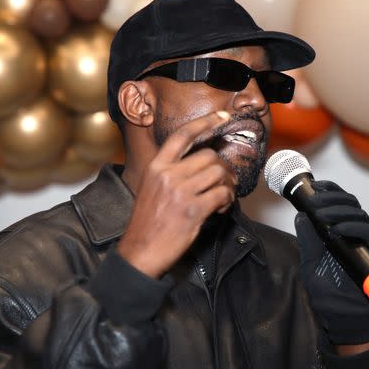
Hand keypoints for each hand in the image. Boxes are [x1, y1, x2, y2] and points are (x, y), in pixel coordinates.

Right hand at [118, 111, 236, 278]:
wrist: (140, 251)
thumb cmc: (147, 223)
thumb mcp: (151, 188)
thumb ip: (171, 171)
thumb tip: (200, 163)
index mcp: (156, 166)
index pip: (183, 135)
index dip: (206, 122)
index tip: (223, 117)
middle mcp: (168, 174)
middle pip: (209, 156)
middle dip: (223, 168)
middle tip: (225, 181)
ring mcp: (180, 192)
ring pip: (219, 173)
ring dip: (227, 184)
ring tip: (223, 196)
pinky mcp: (193, 210)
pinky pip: (222, 195)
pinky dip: (227, 200)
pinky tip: (221, 208)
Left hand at [293, 180, 368, 345]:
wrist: (346, 319)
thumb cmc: (329, 294)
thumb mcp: (311, 264)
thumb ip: (308, 241)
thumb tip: (300, 215)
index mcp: (342, 232)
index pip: (340, 203)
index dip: (330, 191)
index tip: (316, 185)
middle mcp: (358, 234)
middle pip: (351, 204)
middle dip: (332, 198)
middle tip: (315, 201)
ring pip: (360, 215)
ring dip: (339, 210)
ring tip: (323, 214)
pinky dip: (355, 227)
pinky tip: (339, 229)